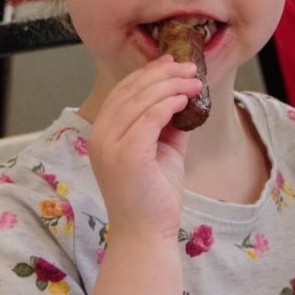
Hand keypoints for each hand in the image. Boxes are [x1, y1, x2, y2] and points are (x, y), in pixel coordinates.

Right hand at [86, 56, 203, 241]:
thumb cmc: (153, 193)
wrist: (147, 232)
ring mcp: (109, 146)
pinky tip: (184, 99)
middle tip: (190, 67)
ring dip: (171, 85)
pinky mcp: (125, 156)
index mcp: (103, 132)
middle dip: (164, 74)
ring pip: (140, 101)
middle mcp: (100, 136)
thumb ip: (169, 122)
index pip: (123, 91)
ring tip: (194, 81)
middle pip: (131, 91)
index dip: (148, 72)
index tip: (173, 62)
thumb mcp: (163, 148)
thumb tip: (186, 95)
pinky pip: (148, 120)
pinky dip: (167, 104)